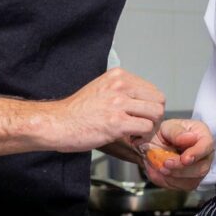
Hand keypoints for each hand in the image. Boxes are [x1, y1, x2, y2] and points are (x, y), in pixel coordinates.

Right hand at [50, 68, 164, 151]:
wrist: (56, 123)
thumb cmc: (77, 111)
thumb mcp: (102, 89)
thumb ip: (123, 91)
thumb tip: (144, 102)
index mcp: (119, 76)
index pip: (153, 90)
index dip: (150, 107)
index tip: (140, 117)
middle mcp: (120, 86)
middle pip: (159, 101)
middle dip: (154, 117)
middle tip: (142, 127)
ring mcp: (118, 103)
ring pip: (156, 113)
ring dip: (149, 128)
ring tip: (136, 133)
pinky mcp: (116, 122)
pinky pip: (146, 127)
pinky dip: (142, 137)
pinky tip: (130, 139)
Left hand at [142, 119, 214, 190]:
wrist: (156, 145)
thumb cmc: (166, 133)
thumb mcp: (167, 126)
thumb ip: (176, 132)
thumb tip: (188, 138)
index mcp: (202, 136)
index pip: (206, 146)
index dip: (196, 154)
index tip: (184, 159)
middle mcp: (205, 154)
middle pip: (201, 168)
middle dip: (181, 169)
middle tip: (165, 164)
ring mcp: (199, 169)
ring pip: (192, 181)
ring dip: (174, 177)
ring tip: (160, 168)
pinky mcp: (191, 181)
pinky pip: (183, 187)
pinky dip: (169, 182)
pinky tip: (161, 173)